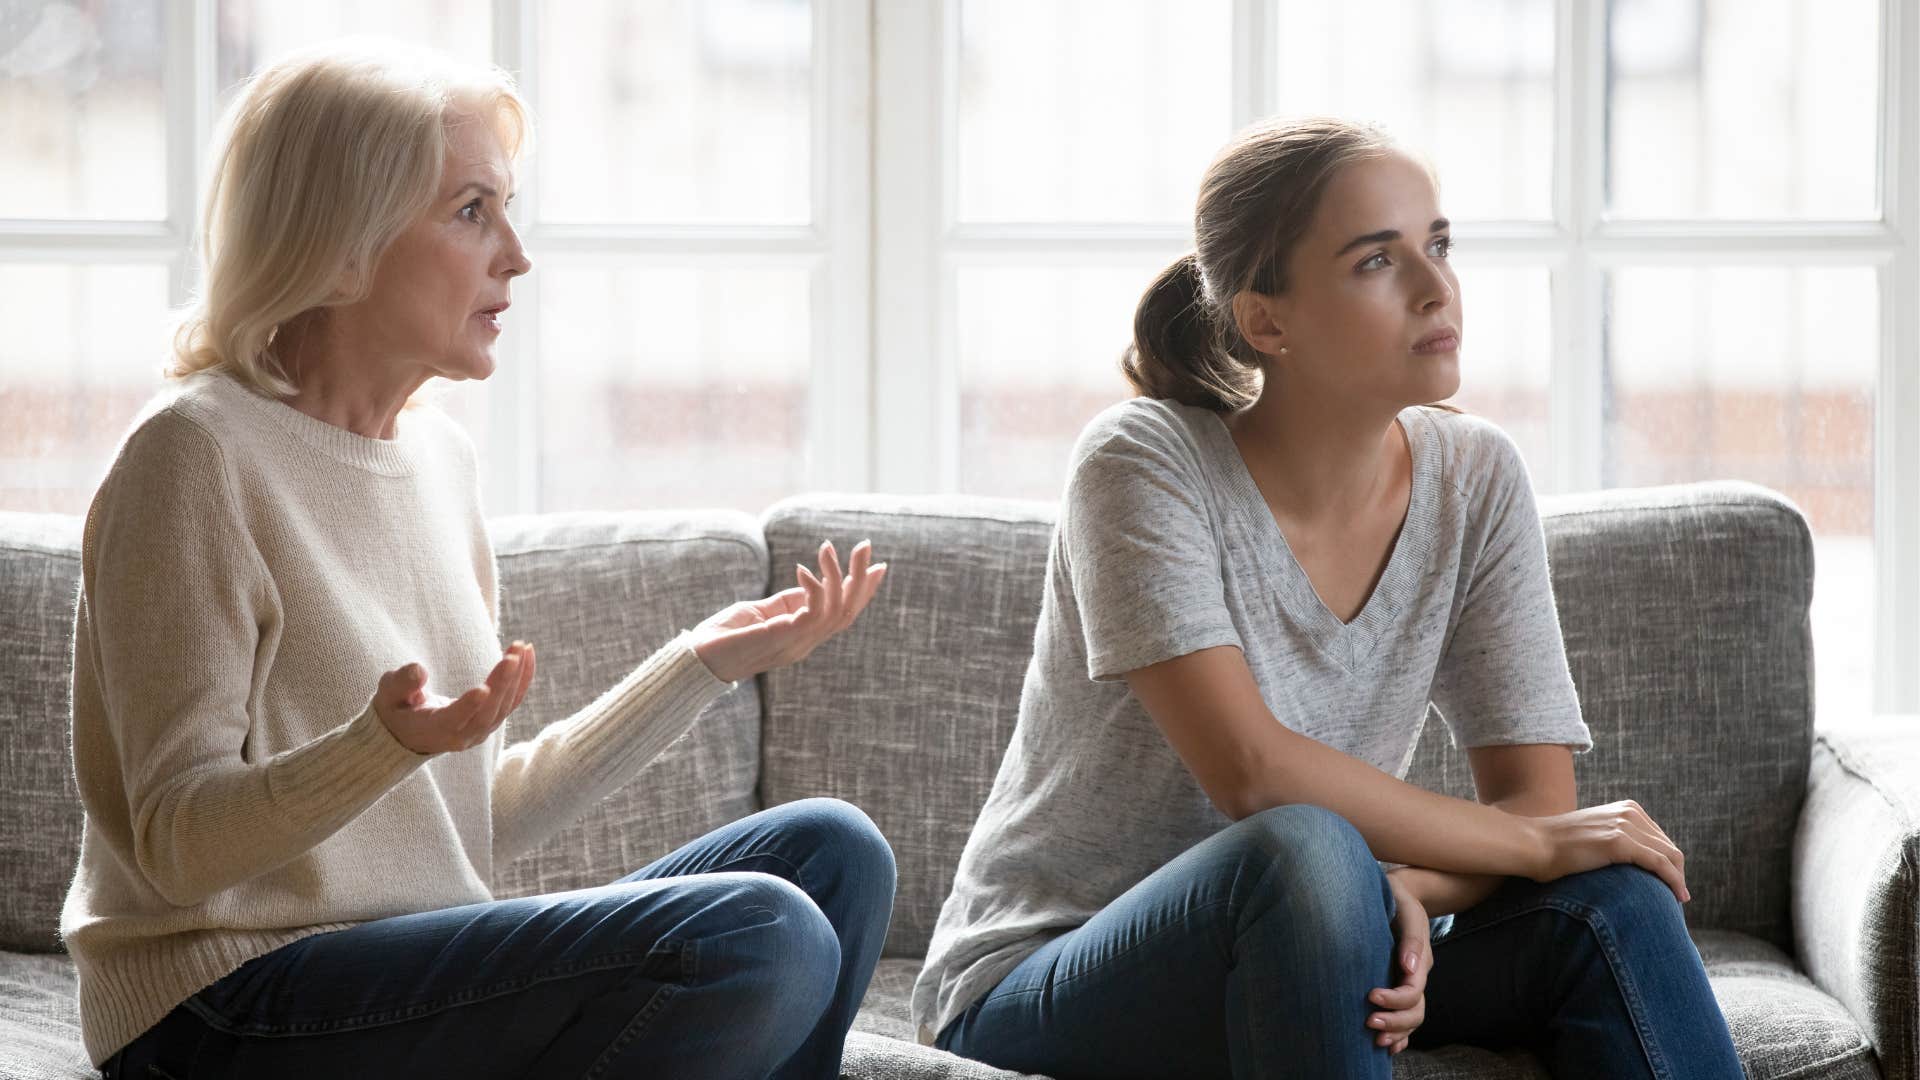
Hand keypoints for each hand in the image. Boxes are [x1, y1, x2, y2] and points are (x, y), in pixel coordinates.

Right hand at [374, 641, 535, 754]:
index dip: (469, 706)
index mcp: (434, 730)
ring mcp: (480, 731)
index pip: (454, 720)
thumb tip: (418, 670)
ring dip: (517, 676)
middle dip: (502, 683)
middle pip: (487, 712)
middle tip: (513, 655)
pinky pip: (512, 701)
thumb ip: (401, 684)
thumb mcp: (388, 696)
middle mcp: (462, 736)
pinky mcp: (491, 721)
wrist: (409, 733)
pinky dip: (523, 678)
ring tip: (521, 647)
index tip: (483, 688)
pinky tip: (527, 653)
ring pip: (504, 707)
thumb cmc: (396, 710)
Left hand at [690, 539, 887, 682]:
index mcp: (805, 637)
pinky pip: (812, 614)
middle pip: (848, 612)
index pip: (844, 614)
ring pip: (836, 612)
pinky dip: (814, 589)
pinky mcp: (782, 638)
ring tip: (828, 547)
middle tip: (865, 545)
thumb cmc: (726, 635)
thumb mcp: (763, 613)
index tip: (878, 565)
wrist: (698, 660)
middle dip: (861, 578)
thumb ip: (788, 602)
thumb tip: (810, 580)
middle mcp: (806, 643)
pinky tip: (803, 569)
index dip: (863, 591)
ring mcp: (796, 644)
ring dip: (837, 576)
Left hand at [1370, 870, 1431, 1054]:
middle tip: (1370, 1023)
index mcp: (1419, 962)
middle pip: (1415, 1011)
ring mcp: (1408, 982)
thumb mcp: (1407, 911)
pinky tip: (1388, 1045)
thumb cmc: (1399, 899)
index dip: (1395, 999)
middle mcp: (1415, 976)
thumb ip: (1411, 939)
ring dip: (1396, 1031)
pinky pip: (1404, 1015)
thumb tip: (1409, 967)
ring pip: (1411, 1018)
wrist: (1399, 894)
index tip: (1371, 995)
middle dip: (1395, 1021)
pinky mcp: (1397, 984)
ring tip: (1376, 1039)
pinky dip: (1400, 1033)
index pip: (1412, 991)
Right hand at [1530, 799, 1689, 903]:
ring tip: (1679, 900)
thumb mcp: (1592, 836)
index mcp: (1626, 809)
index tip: (1669, 884)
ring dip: (1679, 880)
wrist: (1532, 845)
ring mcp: (1625, 825)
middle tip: (1676, 896)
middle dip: (1677, 872)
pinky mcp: (1620, 842)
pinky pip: (1660, 864)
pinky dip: (1674, 881)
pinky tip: (1679, 897)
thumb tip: (1627, 864)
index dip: (1669, 863)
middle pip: (1670, 847)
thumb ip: (1613, 841)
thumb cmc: (1554, 848)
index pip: (1661, 839)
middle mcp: (1629, 812)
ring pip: (1671, 856)